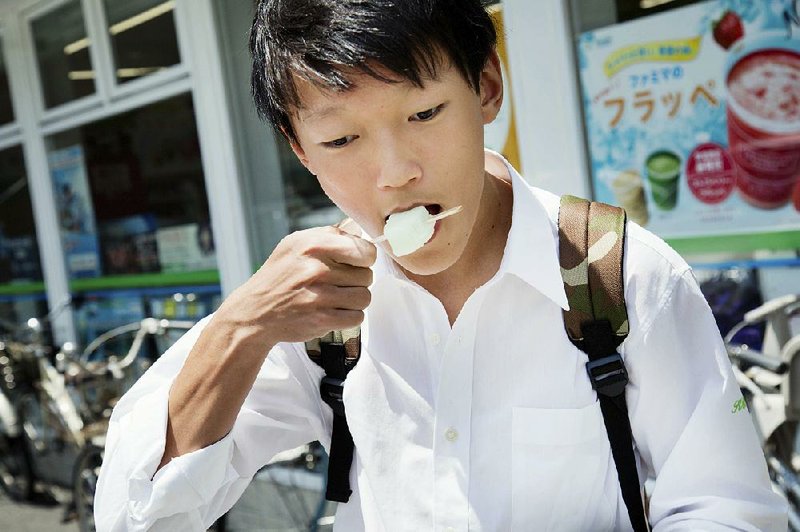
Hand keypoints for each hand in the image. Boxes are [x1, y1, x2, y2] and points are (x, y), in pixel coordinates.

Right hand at [216, 224, 375, 346]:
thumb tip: (360, 229)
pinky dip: (348, 316)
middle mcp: (316, 268)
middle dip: (357, 281)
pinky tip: (333, 311)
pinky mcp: (321, 320)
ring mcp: (319, 296)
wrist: (254, 312)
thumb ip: (329, 235)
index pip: (365, 251)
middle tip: (338, 283)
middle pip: (366, 275)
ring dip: (354, 300)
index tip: (356, 263)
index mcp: (312, 245)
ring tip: (336, 298)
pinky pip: (357, 317)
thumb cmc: (280, 276)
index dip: (364, 258)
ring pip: (364, 297)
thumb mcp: (295, 244)